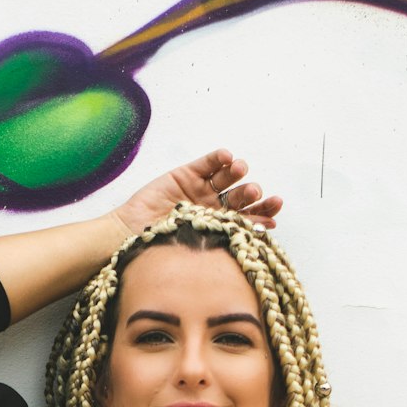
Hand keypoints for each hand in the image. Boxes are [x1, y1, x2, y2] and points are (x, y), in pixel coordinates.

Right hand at [112, 147, 282, 236]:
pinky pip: (207, 163)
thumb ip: (226, 242)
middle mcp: (215, 208)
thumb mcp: (199, 250)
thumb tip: (258, 241)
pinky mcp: (186, 174)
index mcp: (222, 228)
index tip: (275, 213)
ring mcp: (201, 190)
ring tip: (241, 170)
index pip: (249, 220)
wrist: (131, 237)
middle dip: (252, 194)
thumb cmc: (162, 250)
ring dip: (237, 172)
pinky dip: (218, 158)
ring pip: (227, 178)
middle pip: (242, 197)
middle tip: (255, 192)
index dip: (263, 215)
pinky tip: (227, 157)